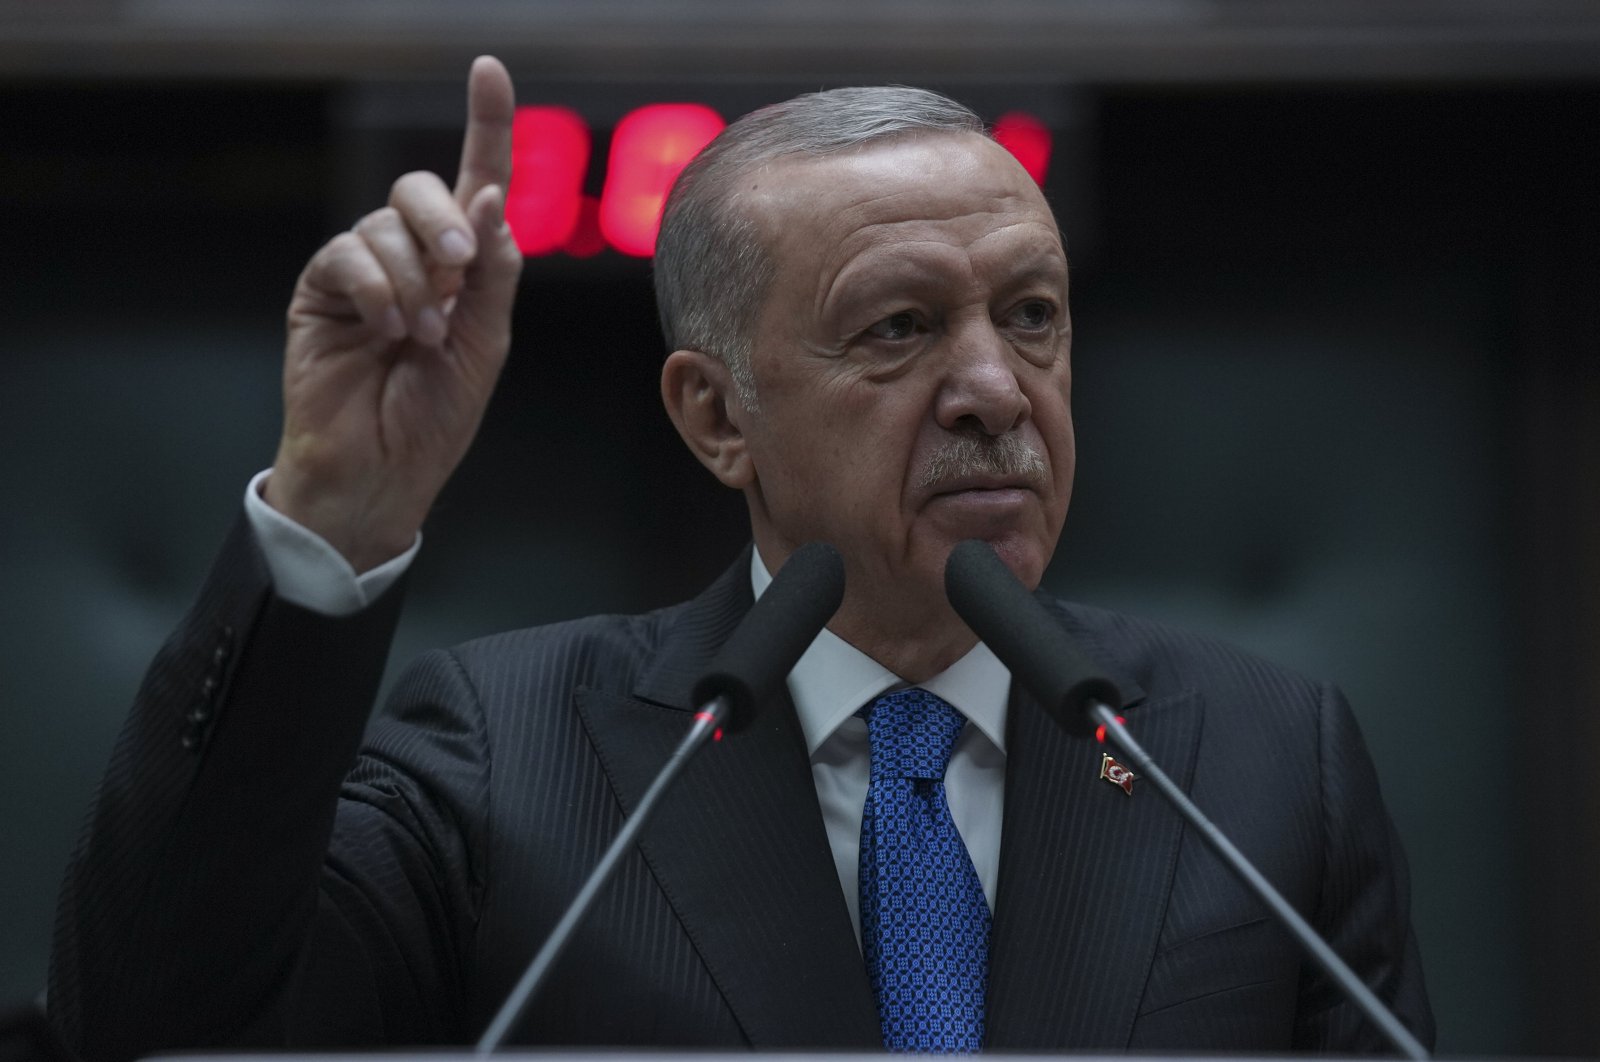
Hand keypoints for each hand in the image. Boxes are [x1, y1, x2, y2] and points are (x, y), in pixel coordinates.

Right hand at [265, 56, 522, 571]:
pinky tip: (386, 331)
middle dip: (446, 222)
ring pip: (387, 224)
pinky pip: (348, 253)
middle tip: (461, 273)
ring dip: (416, 281)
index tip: (490, 68)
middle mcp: (413, 257)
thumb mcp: (487, 342)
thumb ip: (494, 272)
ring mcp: (364, 270)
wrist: (382, 471)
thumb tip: (492, 198)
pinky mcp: (322, 289)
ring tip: (419, 338)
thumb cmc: (434, 417)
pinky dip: (377, 289)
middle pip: (422, 189)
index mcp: (463, 268)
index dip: (485, 124)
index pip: (475, 182)